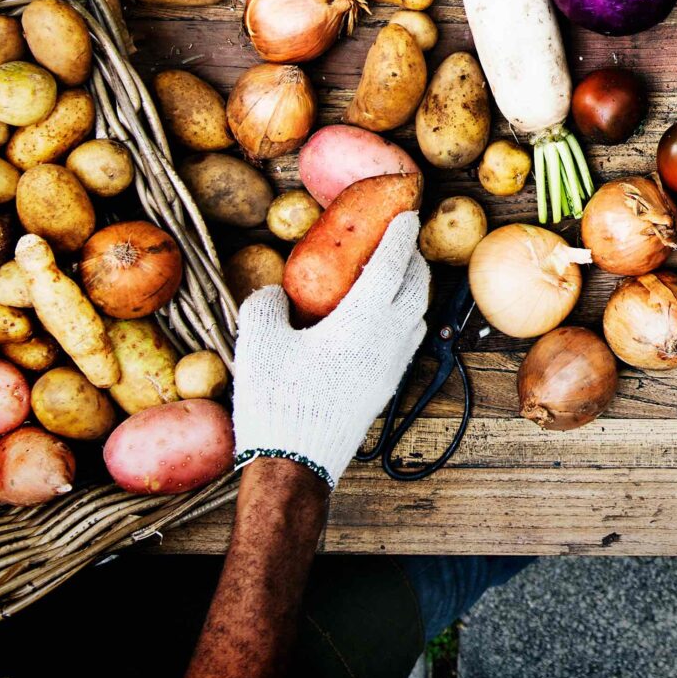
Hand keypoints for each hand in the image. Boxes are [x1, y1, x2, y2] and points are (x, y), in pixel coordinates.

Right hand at [230, 214, 428, 490]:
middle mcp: (389, 339)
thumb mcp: (258, 344)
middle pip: (416, 287)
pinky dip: (405, 316)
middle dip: (412, 259)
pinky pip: (410, 339)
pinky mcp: (388, 386)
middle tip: (398, 241)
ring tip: (393, 276)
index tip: (406, 214)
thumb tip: (276, 292)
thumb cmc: (276, 400)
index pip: (392, 265)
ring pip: (418, 314)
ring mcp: (393, 365)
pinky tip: (384, 319)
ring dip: (413, 288)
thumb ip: (265, 306)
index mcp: (362, 320)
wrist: (297, 463)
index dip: (399, 236)